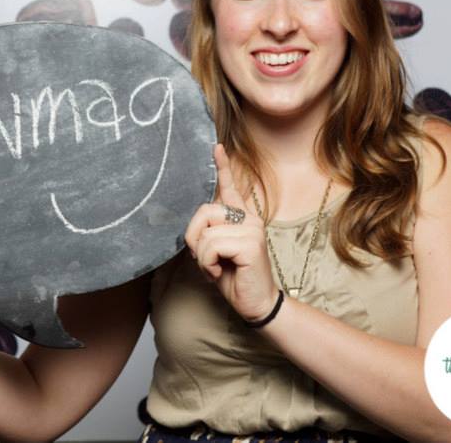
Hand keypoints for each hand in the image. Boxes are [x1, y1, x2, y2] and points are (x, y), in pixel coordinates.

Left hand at [183, 144, 280, 321]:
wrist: (255, 303)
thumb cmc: (234, 279)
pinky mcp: (251, 243)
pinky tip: (221, 273)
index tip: (216, 147)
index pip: (230, 188)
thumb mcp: (214, 253)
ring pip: (206, 232)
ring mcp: (252, 229)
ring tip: (216, 269)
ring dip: (202, 257)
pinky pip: (212, 246)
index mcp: (240, 218)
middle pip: (204, 212)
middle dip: (195, 238)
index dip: (222, 167)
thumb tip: (195, 224)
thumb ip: (207, 233)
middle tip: (206, 260)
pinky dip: (208, 265)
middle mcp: (248, 218)